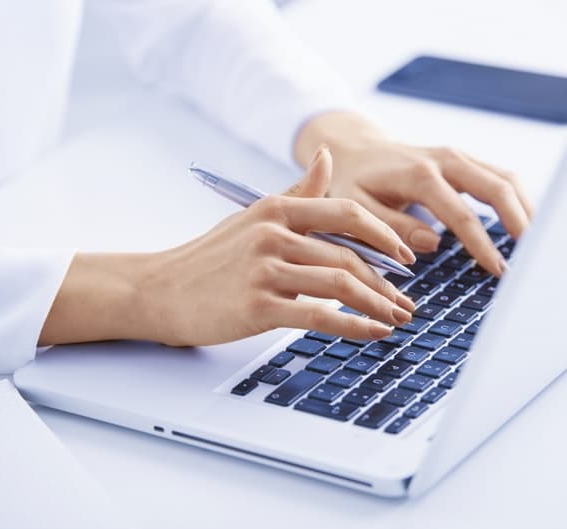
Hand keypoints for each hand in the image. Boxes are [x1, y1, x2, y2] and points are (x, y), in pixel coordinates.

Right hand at [39, 146, 415, 346]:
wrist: (159, 289)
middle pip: (348, 256)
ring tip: (398, 319)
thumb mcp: (253, 215)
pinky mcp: (257, 306)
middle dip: (387, 282)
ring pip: (340, 285)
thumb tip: (328, 157)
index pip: (347, 213)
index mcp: (276, 209)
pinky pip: (319, 317)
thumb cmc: (209, 256)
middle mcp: (273, 234)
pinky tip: (373, 333)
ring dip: (378, 305)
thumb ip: (298, 192)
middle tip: (407, 300)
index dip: (384, 235)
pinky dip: (354, 326)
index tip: (406, 256)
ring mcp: (264, 271)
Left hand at [294, 112, 533, 275]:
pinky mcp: (465, 160)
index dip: (483, 245)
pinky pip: (500, 177)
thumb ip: (390, 227)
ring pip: (506, 178)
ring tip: (541, 245)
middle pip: (497, 187)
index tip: (500, 271)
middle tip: (537, 258)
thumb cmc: (351, 184)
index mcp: (418, 174)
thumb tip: (430, 244)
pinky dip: (518, 200)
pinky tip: (527, 226)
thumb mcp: (355, 209)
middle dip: (521, 222)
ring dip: (527, 209)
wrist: (354, 149)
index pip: (461, 215)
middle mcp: (445, 159)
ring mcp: (458, 156)